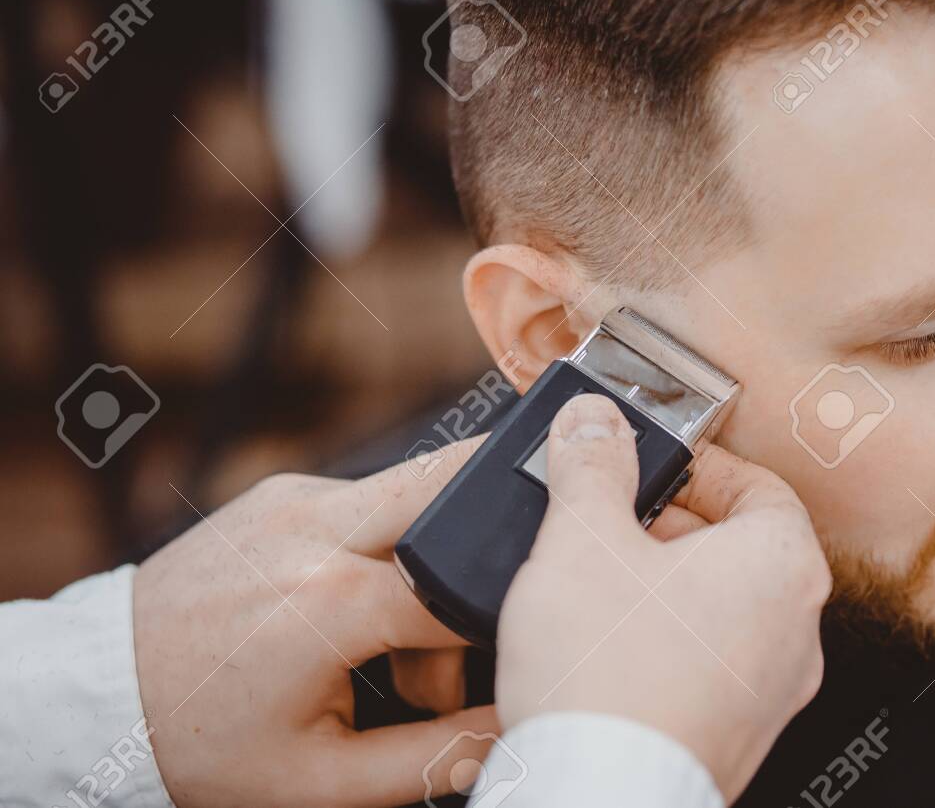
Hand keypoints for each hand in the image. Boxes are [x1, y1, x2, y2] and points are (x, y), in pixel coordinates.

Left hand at [134, 439, 495, 807]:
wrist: (99, 692)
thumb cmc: (204, 741)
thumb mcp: (324, 779)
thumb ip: (436, 756)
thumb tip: (516, 727)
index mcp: (329, 600)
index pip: (464, 591)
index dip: (482, 643)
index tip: (451, 686)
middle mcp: (315, 525)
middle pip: (457, 475)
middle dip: (484, 540)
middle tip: (460, 610)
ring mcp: (297, 495)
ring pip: (420, 490)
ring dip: (429, 553)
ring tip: (381, 628)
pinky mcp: (285, 488)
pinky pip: (373, 499)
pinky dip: (386, 545)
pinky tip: (345, 598)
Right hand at [495, 394, 831, 801]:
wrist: (599, 798)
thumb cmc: (607, 680)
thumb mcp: (582, 540)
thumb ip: (591, 467)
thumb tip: (594, 424)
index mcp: (782, 567)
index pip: (760, 485)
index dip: (700, 466)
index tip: (652, 464)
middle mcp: (796, 632)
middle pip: (742, 547)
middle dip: (670, 526)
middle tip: (609, 519)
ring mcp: (771, 693)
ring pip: (725, 610)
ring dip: (666, 586)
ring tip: (600, 583)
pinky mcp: (736, 737)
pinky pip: (710, 667)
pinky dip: (668, 645)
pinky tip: (609, 649)